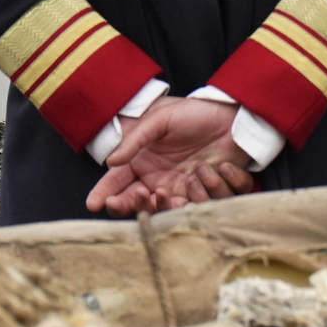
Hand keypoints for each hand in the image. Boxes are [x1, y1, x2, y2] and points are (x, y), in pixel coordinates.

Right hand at [85, 97, 252, 215]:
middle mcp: (160, 183)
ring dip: (176, 199)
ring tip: (188, 176)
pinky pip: (207, 205)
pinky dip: (212, 188)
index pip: (118, 184)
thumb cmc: (193, 114)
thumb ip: (135, 141)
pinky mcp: (209, 195)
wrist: (232, 116)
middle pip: (140, 206)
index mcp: (143, 165)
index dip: (105, 195)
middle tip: (146, 194)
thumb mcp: (160, 121)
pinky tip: (215, 168)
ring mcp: (184, 191)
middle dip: (138, 205)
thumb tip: (110, 162)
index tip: (94, 204)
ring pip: (172, 212)